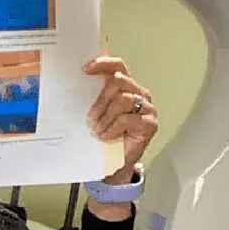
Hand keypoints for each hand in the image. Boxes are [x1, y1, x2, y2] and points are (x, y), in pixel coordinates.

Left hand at [84, 56, 158, 180]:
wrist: (112, 165)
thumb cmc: (104, 140)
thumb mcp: (96, 115)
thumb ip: (93, 98)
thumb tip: (79, 84)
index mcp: (125, 88)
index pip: (118, 67)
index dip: (104, 64)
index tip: (86, 69)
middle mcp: (138, 94)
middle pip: (118, 83)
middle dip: (99, 102)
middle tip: (90, 120)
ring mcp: (146, 108)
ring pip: (122, 100)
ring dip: (105, 117)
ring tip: (98, 131)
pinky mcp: (149, 123)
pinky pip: (126, 119)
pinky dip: (112, 129)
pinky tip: (107, 137)